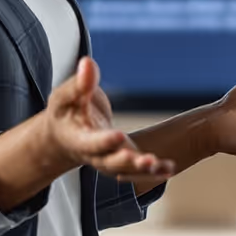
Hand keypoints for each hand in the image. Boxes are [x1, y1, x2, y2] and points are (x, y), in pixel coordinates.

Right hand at [43, 56, 178, 180]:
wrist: (65, 136)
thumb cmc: (65, 113)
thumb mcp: (65, 96)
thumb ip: (79, 84)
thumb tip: (88, 63)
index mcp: (78, 140)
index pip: (91, 143)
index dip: (104, 141)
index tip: (118, 136)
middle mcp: (95, 155)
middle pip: (111, 163)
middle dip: (128, 162)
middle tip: (146, 160)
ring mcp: (111, 160)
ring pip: (127, 170)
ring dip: (144, 170)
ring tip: (161, 166)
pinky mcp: (124, 159)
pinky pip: (138, 170)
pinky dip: (154, 172)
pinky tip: (170, 168)